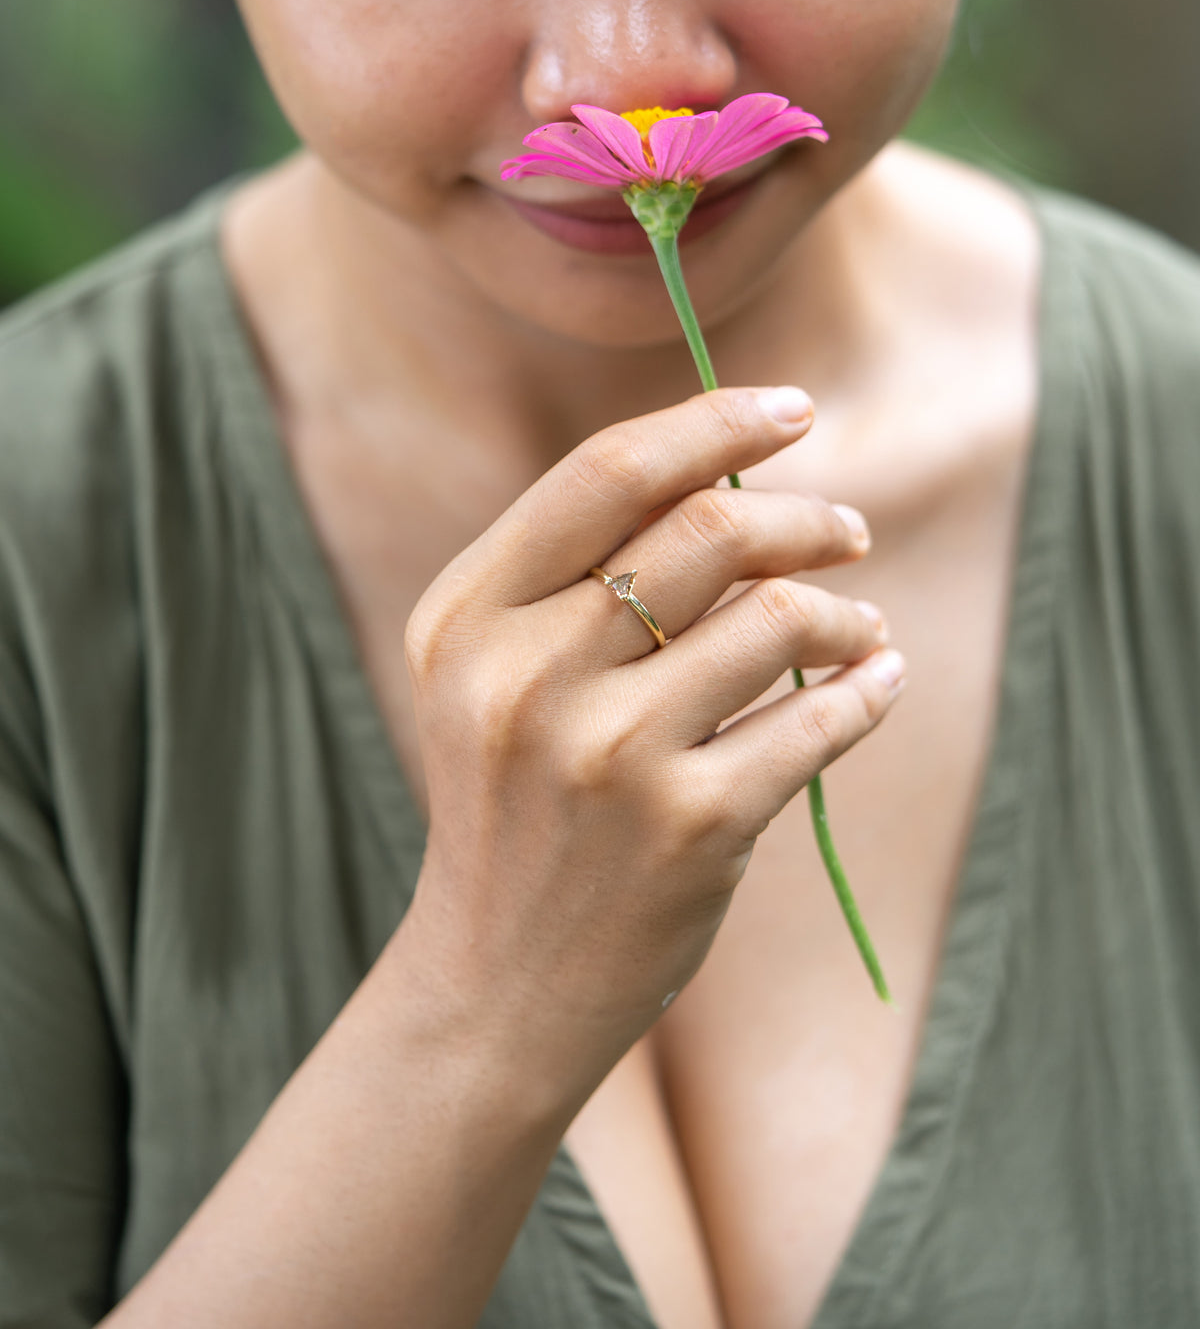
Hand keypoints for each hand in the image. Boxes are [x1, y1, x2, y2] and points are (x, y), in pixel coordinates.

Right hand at [402, 386, 902, 1101]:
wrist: (498, 984)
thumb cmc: (513, 808)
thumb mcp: (490, 678)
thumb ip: (574, 575)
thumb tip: (733, 477)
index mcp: (466, 617)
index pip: (606, 473)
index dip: (713, 422)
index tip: (793, 407)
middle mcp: (524, 675)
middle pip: (708, 530)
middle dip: (805, 518)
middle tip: (849, 532)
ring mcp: (607, 754)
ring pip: (775, 617)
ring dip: (840, 611)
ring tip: (858, 627)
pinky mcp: (689, 828)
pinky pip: (816, 718)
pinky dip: (866, 688)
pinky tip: (879, 679)